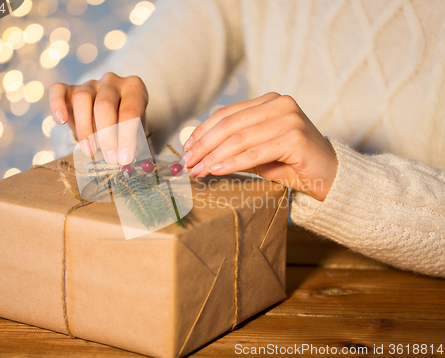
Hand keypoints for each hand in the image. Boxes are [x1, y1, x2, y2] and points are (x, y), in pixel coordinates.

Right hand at [49, 73, 147, 163]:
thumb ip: (133, 141)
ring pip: (82, 99)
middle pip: (104, 105)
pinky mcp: (70, 88)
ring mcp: (91, 83)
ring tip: (89, 150)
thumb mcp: (137, 132)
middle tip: (110, 158)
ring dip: (84, 128)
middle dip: (107, 135)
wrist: (113, 114)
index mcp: (134, 88)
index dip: (127, 136)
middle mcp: (112, 81)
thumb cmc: (128, 125)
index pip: (130, 111)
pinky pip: (59, 90)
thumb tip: (125, 159)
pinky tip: (60, 121)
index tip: (125, 158)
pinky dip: (56, 104)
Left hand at [181, 93, 337, 200]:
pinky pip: (254, 152)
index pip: (227, 113)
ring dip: (214, 156)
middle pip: (230, 124)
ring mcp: (289, 118)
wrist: (331, 176)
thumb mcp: (259, 153)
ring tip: (198, 170)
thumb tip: (200, 151)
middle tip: (188, 163)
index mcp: (269, 102)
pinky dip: (232, 162)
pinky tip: (216, 170)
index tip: (187, 149)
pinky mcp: (294, 137)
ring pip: (239, 138)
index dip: (203, 131)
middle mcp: (279, 104)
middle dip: (204, 145)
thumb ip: (235, 147)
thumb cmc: (293, 164)